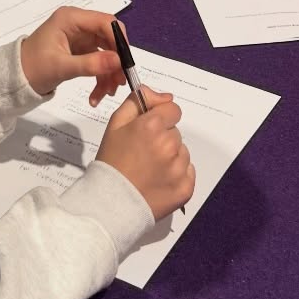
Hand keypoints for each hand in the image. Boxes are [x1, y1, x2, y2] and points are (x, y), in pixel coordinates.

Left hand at [20, 6, 124, 104]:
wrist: (14, 80)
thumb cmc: (32, 68)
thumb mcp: (61, 67)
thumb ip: (90, 64)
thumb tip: (119, 61)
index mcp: (71, 18)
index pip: (105, 22)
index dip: (119, 41)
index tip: (125, 63)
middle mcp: (78, 24)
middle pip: (109, 38)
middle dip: (116, 61)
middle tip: (119, 82)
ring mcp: (80, 38)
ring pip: (106, 52)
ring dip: (109, 73)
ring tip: (107, 94)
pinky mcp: (80, 51)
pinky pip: (98, 62)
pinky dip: (100, 77)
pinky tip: (96, 95)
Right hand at [95, 84, 195, 220]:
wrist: (110, 203)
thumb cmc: (111, 161)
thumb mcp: (116, 124)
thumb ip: (138, 101)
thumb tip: (164, 95)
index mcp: (153, 126)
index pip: (172, 110)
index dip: (161, 117)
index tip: (150, 129)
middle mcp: (169, 145)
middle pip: (175, 133)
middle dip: (163, 139)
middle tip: (143, 154)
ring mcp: (179, 168)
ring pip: (182, 153)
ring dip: (170, 158)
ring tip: (149, 170)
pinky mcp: (185, 188)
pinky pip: (188, 173)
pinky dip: (177, 176)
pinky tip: (159, 182)